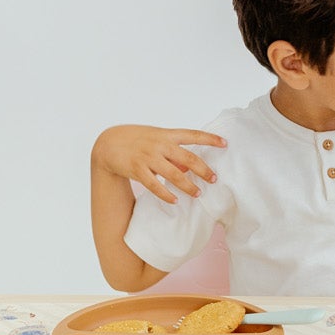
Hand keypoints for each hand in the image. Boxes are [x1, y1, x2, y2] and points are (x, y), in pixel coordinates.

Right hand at [93, 125, 225, 202]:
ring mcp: (148, 157)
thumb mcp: (156, 139)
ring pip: (173, 174)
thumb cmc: (137, 141)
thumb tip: (188, 169)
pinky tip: (175, 200)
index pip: (192, 135)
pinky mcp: (137, 170)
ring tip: (198, 193)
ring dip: (188, 185)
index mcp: (166, 134)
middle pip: (187, 157)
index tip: (225, 143)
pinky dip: (166, 194)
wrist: (109, 144)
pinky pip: (155, 185)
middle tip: (214, 178)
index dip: (210, 138)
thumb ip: (172, 152)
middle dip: (203, 169)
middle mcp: (159, 145)